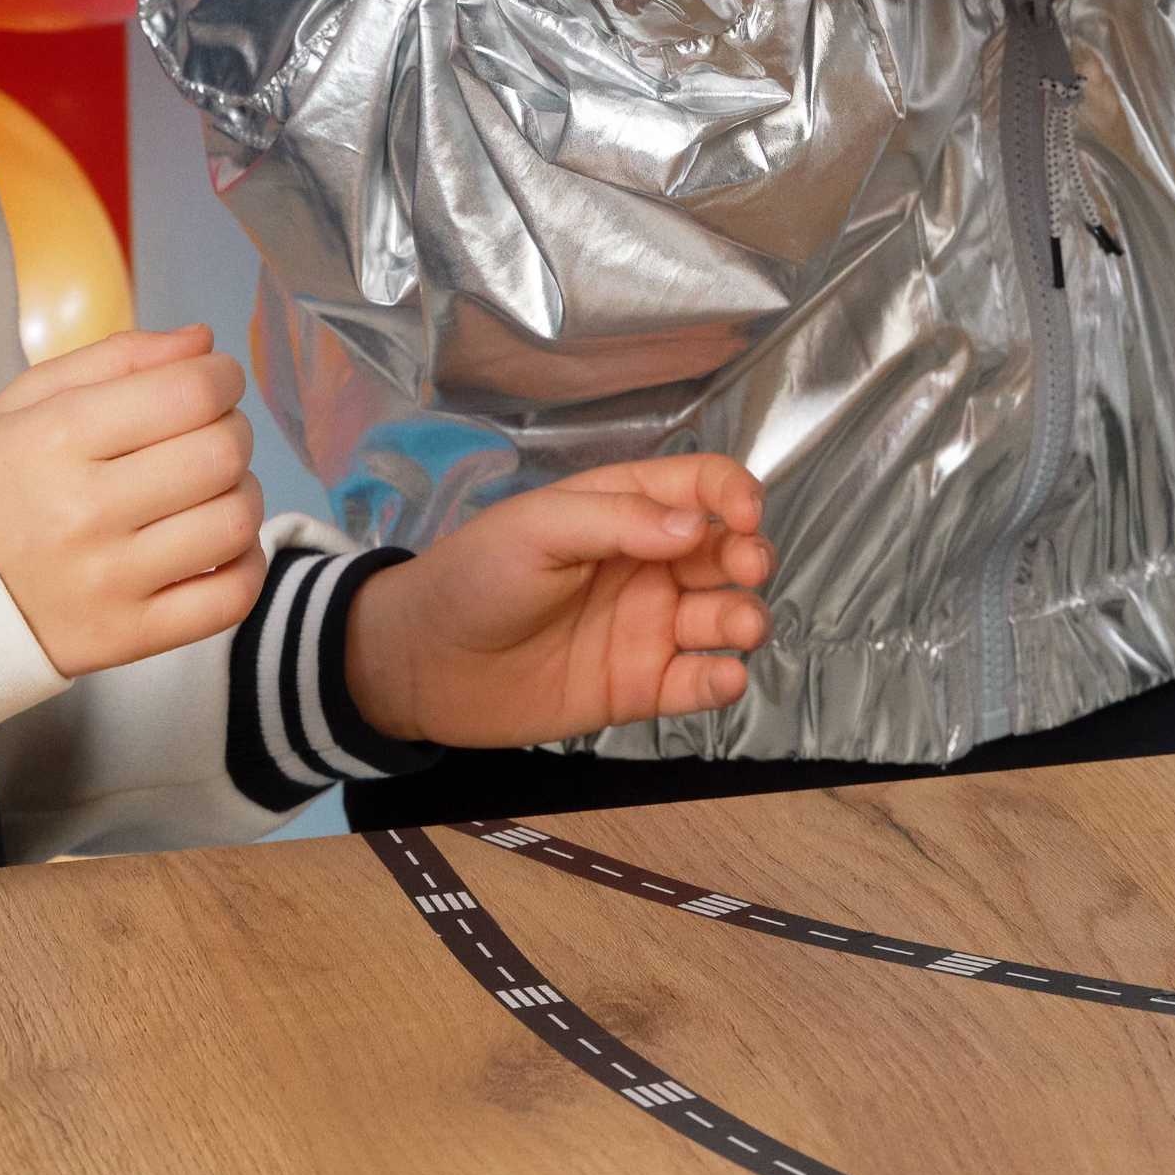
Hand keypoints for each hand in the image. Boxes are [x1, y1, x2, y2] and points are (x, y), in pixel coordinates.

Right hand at [0, 320, 265, 678]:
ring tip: (212, 490)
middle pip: (220, 454)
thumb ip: (117, 358)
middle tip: (209, 435)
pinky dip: (246, 566)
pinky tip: (219, 547)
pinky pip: (227, 600)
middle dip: (233, 431)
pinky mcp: (126, 640)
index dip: (220, 377)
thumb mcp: (27, 401)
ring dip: (242, 494)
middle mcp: (85, 511)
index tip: (211, 383)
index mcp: (58, 439)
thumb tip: (204, 342)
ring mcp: (108, 583)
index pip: (189, 393)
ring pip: (234, 523)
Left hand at [340, 456, 774, 749]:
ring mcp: (648, 627)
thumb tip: (697, 528)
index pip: (702, 486)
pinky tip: (723, 678)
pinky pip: (695, 683)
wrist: (424, 663)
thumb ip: (618, 521)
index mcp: (627, 509)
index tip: (744, 516)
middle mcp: (649, 564)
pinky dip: (722, 680)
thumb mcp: (539, 527)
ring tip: (741, 628)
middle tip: (747, 569)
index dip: (734, 493)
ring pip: (723, 616)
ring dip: (746, 616)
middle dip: (751, 554)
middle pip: (727, 550)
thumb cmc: (476, 574)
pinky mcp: (639, 687)